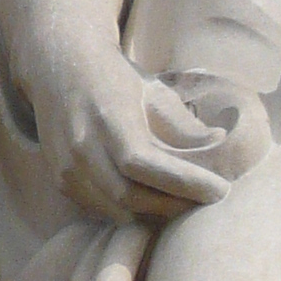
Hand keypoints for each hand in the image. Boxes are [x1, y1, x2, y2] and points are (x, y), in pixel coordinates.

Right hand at [24, 38, 241, 221]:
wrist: (60, 66)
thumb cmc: (114, 78)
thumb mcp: (153, 91)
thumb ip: (184, 123)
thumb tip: (220, 143)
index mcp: (107, 119)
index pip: (146, 164)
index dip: (184, 183)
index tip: (220, 190)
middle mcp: (80, 146)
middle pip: (130, 196)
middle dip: (174, 205)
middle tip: (207, 201)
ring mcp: (65, 166)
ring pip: (115, 209)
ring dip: (153, 213)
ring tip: (184, 204)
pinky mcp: (59, 179)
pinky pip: (100, 208)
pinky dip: (129, 211)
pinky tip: (154, 203)